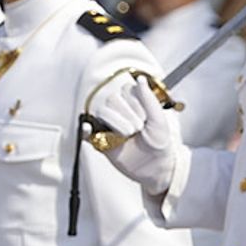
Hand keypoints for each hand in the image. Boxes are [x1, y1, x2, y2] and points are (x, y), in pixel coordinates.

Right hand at [87, 79, 182, 195]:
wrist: (155, 167)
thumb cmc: (159, 142)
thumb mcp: (159, 120)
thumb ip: (149, 99)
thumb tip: (140, 79)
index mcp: (132, 103)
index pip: (126, 89)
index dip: (136, 103)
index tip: (145, 117)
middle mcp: (119, 112)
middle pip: (112, 99)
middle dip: (128, 115)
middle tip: (138, 129)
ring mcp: (108, 125)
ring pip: (102, 112)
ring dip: (117, 123)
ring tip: (128, 135)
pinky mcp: (100, 140)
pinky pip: (87, 132)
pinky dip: (85, 129)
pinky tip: (89, 129)